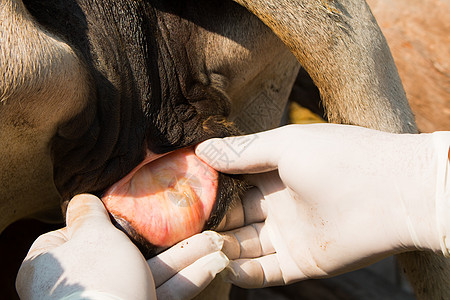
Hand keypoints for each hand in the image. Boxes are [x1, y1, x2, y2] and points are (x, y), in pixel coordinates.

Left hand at [16, 194, 227, 299]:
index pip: (82, 232)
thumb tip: (83, 198)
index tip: (134, 210)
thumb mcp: (90, 235)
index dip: (108, 219)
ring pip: (153, 270)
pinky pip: (163, 290)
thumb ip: (87, 213)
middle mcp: (85, 280)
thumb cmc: (97, 278)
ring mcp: (113, 296)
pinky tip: (213, 264)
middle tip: (191, 224)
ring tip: (217, 243)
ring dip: (188, 256)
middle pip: (129, 249)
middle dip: (167, 237)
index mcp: (59, 261)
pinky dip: (188, 279)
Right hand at [196, 124, 449, 287]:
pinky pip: (265, 272)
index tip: (177, 194)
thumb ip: (242, 151)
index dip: (206, 189)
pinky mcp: (302, 262)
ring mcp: (289, 235)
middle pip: (234, 219)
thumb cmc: (338, 157)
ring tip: (191, 250)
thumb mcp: (284, 145)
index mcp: (274, 173)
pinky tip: (220, 267)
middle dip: (207, 223)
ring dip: (220, 249)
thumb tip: (199, 150)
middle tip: (175, 229)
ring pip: (245, 247)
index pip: (231, 184)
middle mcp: (278, 205)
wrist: (394, 191)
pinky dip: (242, 272)